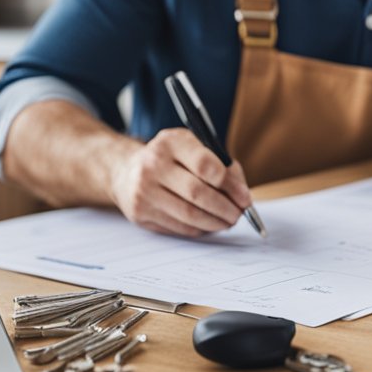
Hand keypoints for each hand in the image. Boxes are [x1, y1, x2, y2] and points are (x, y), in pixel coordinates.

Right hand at [108, 129, 251, 236]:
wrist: (126, 171)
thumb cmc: (170, 159)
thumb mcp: (193, 147)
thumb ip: (221, 164)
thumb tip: (242, 194)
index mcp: (170, 142)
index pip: (205, 164)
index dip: (230, 184)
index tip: (245, 197)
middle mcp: (152, 165)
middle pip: (198, 193)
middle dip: (225, 208)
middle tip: (239, 214)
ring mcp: (143, 191)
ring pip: (189, 215)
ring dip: (215, 222)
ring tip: (228, 221)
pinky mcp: (140, 214)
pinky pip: (179, 227)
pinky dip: (200, 229)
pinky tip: (209, 225)